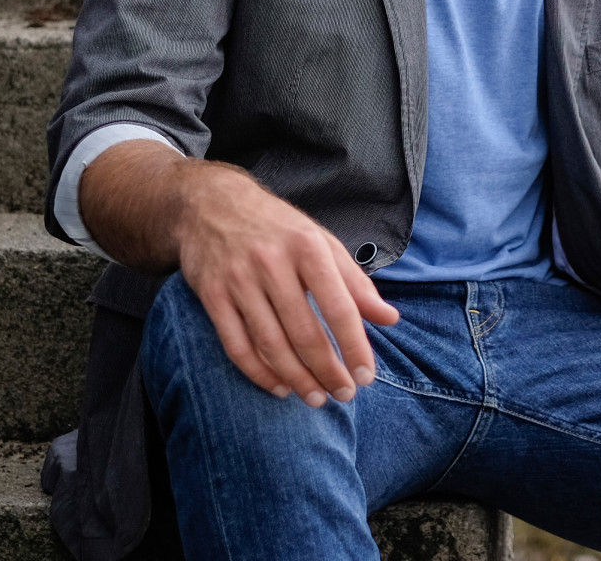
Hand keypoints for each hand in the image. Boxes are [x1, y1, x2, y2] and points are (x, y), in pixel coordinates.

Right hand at [83, 143, 398, 407]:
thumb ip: (355, 282)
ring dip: (297, 378)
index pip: (339, 306)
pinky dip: (259, 373)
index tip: (367, 376)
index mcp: (308, 247)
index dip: (355, 346)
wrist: (211, 204)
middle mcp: (273, 263)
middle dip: (327, 371)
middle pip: (304, 332)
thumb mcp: (321, 242)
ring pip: (271, 344)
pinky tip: (279, 386)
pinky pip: (237, 345)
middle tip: (343, 394)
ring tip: (316, 397)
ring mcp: (239, 280)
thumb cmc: (278, 227)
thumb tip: (389, 318)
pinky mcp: (212, 295)